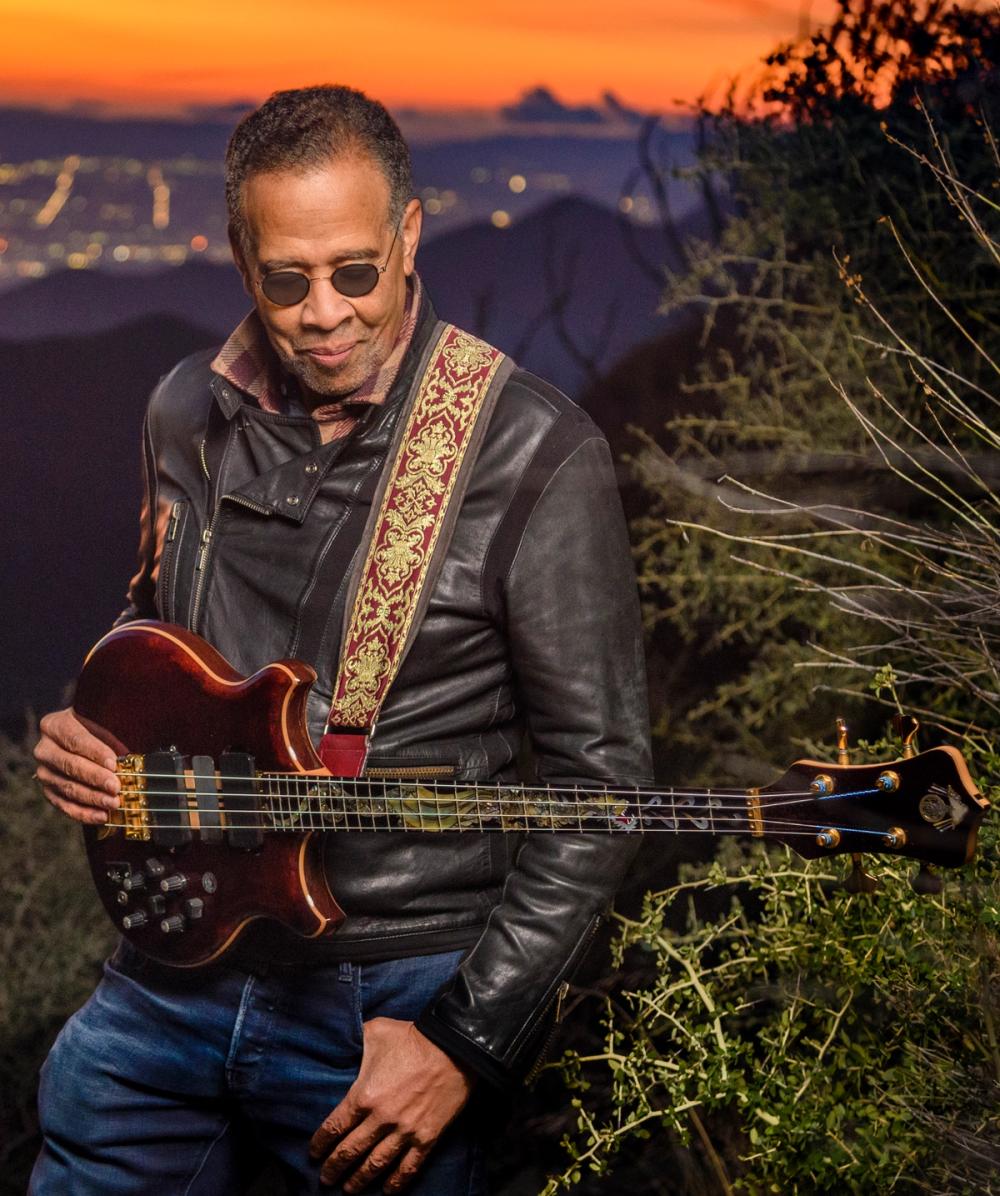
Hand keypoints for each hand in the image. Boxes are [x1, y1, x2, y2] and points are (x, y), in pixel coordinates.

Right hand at [34, 707, 119, 823]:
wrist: (78, 738)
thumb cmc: (96, 729)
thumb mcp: (103, 724)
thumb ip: (113, 736)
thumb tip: (130, 757)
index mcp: (55, 725)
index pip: (76, 739)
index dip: (95, 752)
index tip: (113, 763)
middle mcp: (45, 749)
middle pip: (70, 765)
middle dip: (95, 778)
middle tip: (116, 787)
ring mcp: (44, 772)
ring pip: (68, 787)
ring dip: (93, 798)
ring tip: (113, 803)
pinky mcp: (49, 791)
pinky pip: (65, 805)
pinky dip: (84, 813)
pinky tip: (102, 816)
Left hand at [310, 1017, 473, 1192]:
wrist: (452, 1046)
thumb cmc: (411, 1037)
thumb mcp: (375, 1032)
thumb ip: (355, 1042)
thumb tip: (341, 1041)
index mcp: (364, 1095)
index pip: (334, 1128)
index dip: (321, 1144)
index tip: (314, 1153)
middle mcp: (381, 1119)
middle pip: (350, 1151)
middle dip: (334, 1168)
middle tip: (326, 1179)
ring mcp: (405, 1131)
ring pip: (375, 1165)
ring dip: (359, 1180)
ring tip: (349, 1190)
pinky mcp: (427, 1137)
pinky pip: (408, 1167)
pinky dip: (396, 1182)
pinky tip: (387, 1190)